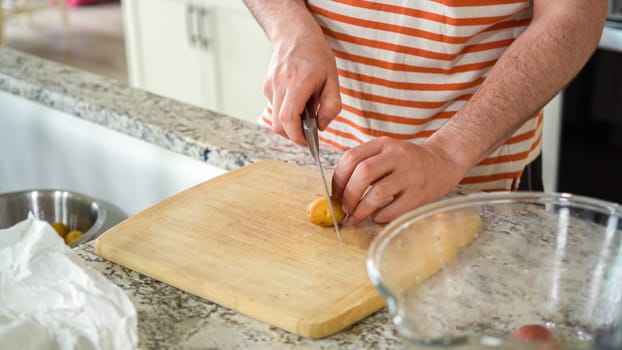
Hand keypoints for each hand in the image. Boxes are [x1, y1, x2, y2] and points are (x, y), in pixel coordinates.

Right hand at [264, 27, 340, 144]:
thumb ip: (331, 105)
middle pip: (278, 124)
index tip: (307, 142)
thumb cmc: (315, 55)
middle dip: (292, 135)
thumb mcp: (333, 79)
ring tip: (304, 112)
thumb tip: (322, 126)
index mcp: (298, 82)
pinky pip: (275, 107)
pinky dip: (285, 112)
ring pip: (275, 118)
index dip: (296, 136)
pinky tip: (297, 101)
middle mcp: (280, 84)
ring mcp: (270, 85)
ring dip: (289, 124)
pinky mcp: (266, 86)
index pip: (288, 118)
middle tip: (307, 134)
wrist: (294, 34)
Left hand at [331, 137, 467, 224]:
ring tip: (357, 217)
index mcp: (383, 144)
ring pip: (377, 193)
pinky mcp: (420, 193)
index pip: (351, 157)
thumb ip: (364, 164)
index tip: (335, 194)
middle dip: (348, 196)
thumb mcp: (386, 152)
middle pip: (363, 174)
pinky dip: (380, 216)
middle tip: (345, 209)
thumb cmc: (408, 162)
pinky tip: (377, 217)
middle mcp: (397, 155)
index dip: (338, 179)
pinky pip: (394, 209)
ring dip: (361, 209)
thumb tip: (339, 192)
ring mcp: (410, 174)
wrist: (444, 162)